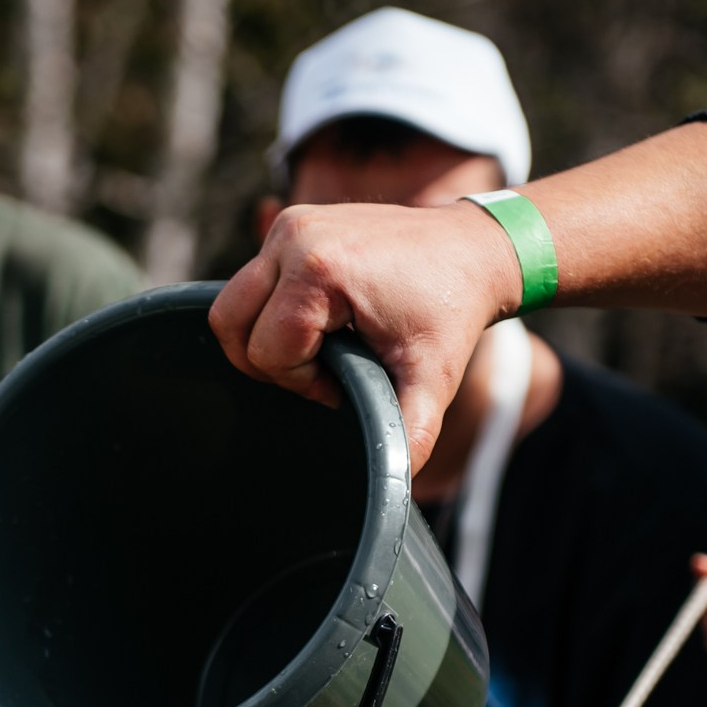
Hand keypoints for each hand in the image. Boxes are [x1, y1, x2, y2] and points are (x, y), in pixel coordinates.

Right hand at [209, 200, 522, 472]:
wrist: (473, 247)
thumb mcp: (433, 377)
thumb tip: (399, 486)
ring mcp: (290, 223)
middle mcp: (294, 237)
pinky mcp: (292, 220)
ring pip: (234, 304)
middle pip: (232, 325)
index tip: (348, 377)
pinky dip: (273, 310)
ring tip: (321, 345)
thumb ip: (410, 431)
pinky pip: (252, 281)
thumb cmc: (452, 309)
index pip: (267, 351)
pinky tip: (321, 321)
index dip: (302, 381)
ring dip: (266, 336)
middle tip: (326, 367)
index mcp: (318, 270)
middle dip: (272, 361)